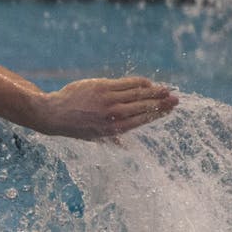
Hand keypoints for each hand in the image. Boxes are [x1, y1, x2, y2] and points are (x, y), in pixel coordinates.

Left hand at [42, 77, 178, 139]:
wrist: (54, 114)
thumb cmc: (75, 126)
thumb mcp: (95, 138)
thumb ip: (113, 140)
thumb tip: (128, 149)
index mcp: (113, 130)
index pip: (142, 120)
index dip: (158, 114)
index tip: (170, 110)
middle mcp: (113, 115)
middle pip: (143, 106)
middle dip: (161, 103)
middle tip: (176, 99)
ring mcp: (108, 100)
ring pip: (137, 94)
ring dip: (154, 91)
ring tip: (167, 90)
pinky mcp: (101, 87)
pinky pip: (125, 83)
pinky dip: (138, 83)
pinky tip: (148, 83)